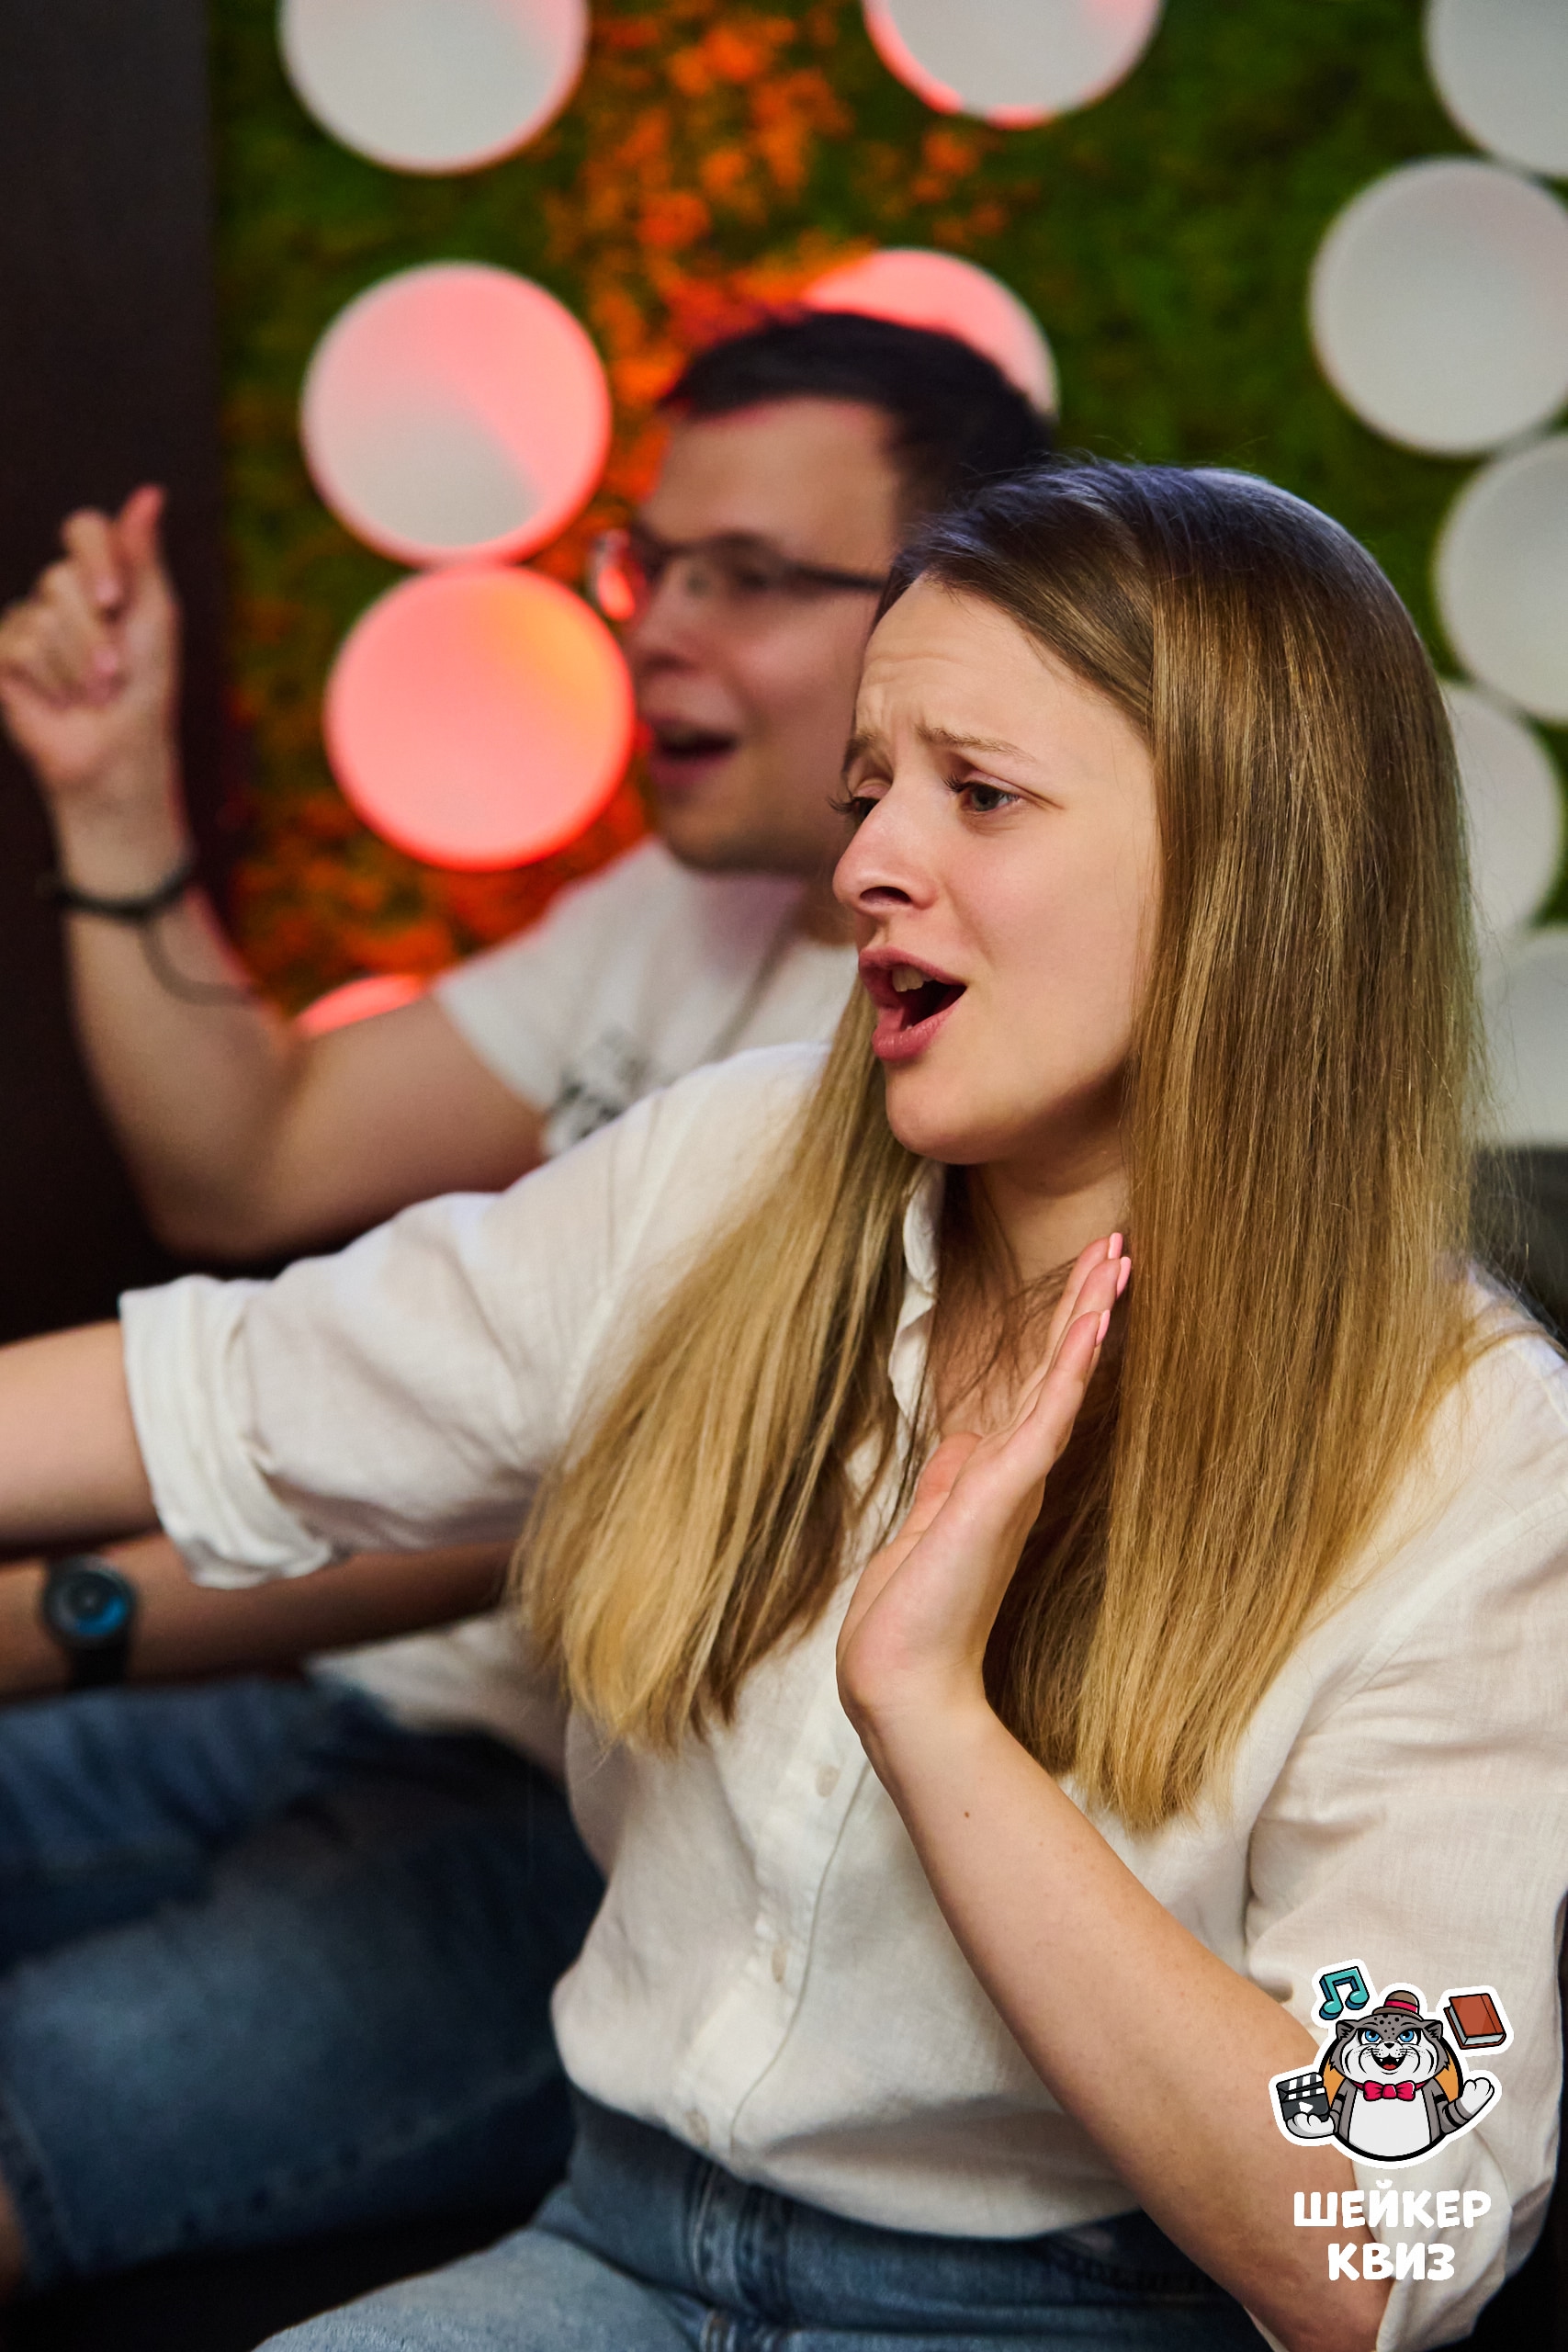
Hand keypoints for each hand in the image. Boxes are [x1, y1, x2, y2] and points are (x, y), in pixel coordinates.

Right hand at [0, 486, 179, 809]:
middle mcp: (56, 592)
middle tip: (114, 675)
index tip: (115, 601)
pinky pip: (17, 647)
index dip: (95, 558)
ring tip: (92, 696)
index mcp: (98, 576)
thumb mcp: (154, 618)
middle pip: (61, 579)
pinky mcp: (1, 654)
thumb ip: (144, 556)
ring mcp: (24, 621)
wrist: (119, 753)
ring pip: (41, 617)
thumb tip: (150, 491)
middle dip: (96, 636)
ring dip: (78, 667)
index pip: (84, 528)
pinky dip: (50, 681)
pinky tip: (61, 702)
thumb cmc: (146, 689)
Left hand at [837, 1232, 1128, 1750]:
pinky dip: (1071, 1367)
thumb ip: (949, 1482)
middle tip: (1121, 1246)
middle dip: (1089, 1305)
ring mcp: (1016, 1481)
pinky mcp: (1004, 1493)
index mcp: (998, 1478)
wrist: (902, 1678)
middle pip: (1061, 1371)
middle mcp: (1017, 1473)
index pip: (1039, 1388)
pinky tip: (1092, 1322)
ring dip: (1089, 1316)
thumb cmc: (911, 1618)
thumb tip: (962, 1440)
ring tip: (1118, 1260)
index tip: (1089, 1278)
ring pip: (1062, 1382)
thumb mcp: (925, 1529)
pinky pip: (1046, 1418)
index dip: (1064, 1331)